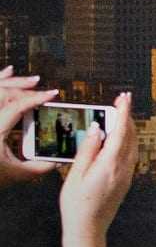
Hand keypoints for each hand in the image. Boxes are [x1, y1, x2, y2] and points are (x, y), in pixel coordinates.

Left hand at [0, 67, 59, 187]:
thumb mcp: (15, 174)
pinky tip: (8, 72)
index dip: (36, 98)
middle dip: (25, 88)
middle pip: (3, 93)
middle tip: (42, 89)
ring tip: (32, 80)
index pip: (15, 107)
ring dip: (13, 82)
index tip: (52, 94)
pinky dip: (0, 79)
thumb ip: (38, 167)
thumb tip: (58, 159)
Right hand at [59, 92, 136, 246]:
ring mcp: (127, 174)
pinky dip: (128, 140)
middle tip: (122, 100)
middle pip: (130, 134)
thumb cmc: (77, 204)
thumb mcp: (76, 175)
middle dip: (127, 116)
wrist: (88, 228)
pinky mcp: (127, 180)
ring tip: (121, 115)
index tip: (125, 97)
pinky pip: (132, 153)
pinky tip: (121, 138)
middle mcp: (124, 167)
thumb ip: (88, 150)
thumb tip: (98, 129)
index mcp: (110, 163)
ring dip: (129, 127)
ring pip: (134, 143)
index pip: (120, 130)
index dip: (123, 111)